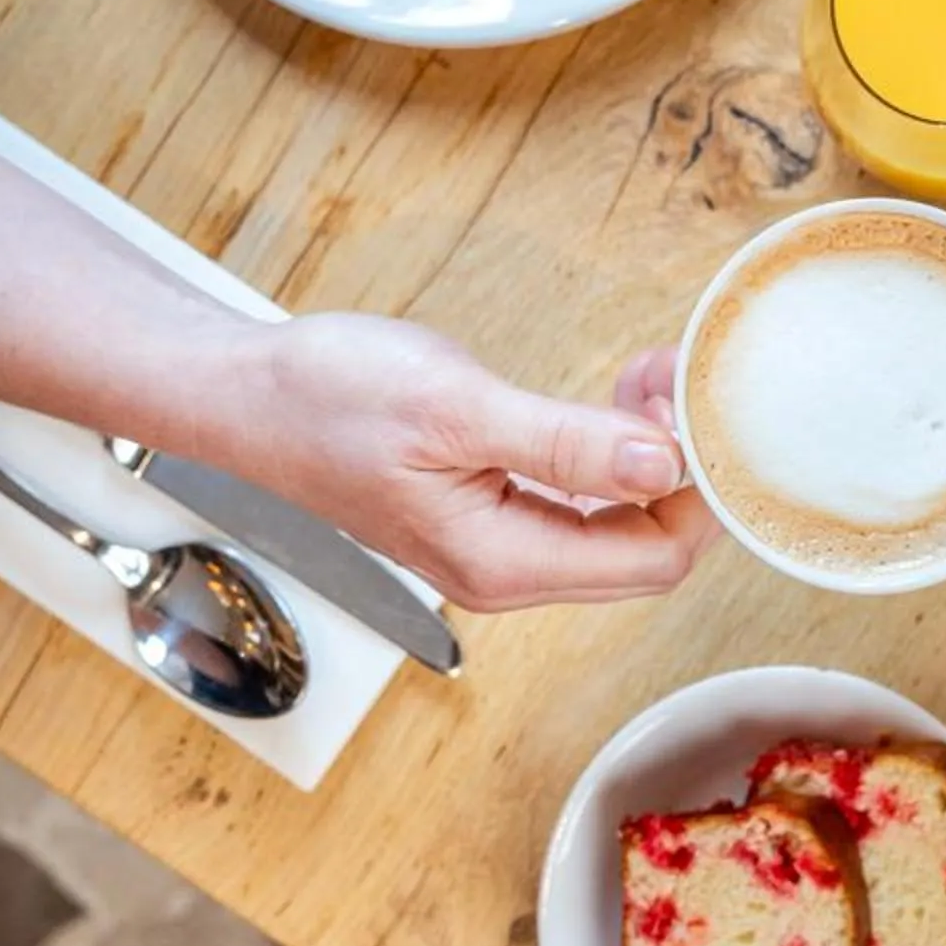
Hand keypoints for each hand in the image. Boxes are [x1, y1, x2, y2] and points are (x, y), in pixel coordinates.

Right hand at [230, 315, 715, 610]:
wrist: (247, 394)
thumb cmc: (329, 398)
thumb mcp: (457, 409)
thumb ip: (565, 442)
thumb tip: (664, 464)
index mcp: (503, 562)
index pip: (654, 559)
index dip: (697, 492)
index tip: (698, 411)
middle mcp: (507, 571)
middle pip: (647, 549)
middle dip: (681, 467)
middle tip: (674, 380)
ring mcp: (497, 546)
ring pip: (619, 521)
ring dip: (649, 451)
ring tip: (648, 374)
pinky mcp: (487, 512)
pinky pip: (582, 498)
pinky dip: (611, 449)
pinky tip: (614, 397)